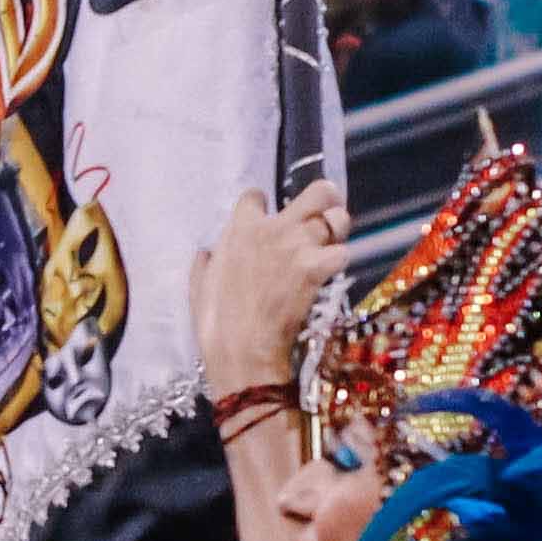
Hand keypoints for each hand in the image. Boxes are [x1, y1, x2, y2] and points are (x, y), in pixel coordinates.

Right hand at [191, 184, 346, 403]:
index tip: (266, 220)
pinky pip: (342, 253)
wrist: (241, 348)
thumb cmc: (216, 322)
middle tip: (323, 214)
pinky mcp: (316, 268)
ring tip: (331, 243)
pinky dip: (340, 262)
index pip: (256, 195)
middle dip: (325, 198)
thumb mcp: (199, 286)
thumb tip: (207, 253)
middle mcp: (274, 229)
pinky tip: (330, 273)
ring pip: (337, 218)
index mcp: (241, 228)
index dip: (263, 207)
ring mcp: (298, 246)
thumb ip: (205, 263)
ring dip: (338, 230)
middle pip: (318, 192)